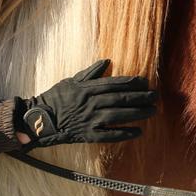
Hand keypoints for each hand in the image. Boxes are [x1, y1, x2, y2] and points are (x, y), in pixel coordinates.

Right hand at [16, 60, 155, 148]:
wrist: (40, 120)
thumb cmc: (56, 98)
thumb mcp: (71, 81)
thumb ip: (90, 72)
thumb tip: (106, 61)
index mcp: (87, 88)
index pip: (114, 84)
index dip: (132, 83)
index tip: (146, 82)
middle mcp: (90, 103)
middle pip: (120, 99)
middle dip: (140, 97)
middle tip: (155, 96)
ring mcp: (89, 119)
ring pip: (118, 116)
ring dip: (137, 113)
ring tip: (152, 111)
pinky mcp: (88, 134)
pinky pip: (109, 135)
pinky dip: (124, 133)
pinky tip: (138, 132)